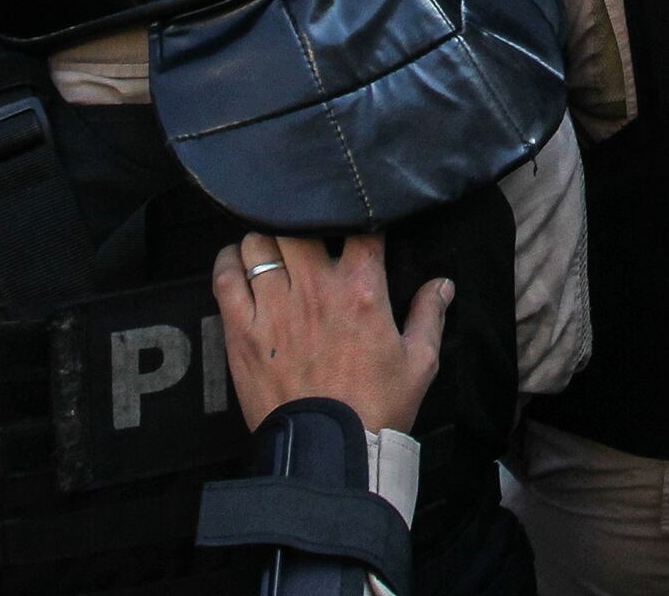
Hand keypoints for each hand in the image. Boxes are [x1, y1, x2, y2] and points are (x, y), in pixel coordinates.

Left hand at [211, 230, 448, 435]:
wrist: (329, 452)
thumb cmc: (376, 408)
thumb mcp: (420, 363)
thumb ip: (430, 315)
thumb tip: (443, 284)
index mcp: (362, 290)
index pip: (359, 226)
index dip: (359, 216)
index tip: (357, 220)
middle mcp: (315, 290)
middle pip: (298, 222)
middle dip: (304, 220)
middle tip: (308, 231)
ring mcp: (274, 309)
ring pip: (259, 242)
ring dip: (266, 239)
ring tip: (273, 246)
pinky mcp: (243, 332)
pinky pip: (225, 278)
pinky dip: (228, 261)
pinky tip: (237, 261)